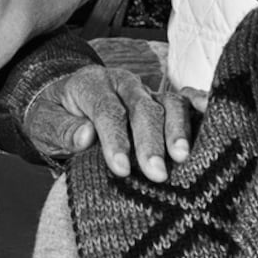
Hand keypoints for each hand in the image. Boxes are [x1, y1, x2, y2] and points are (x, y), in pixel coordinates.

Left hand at [28, 63, 198, 180]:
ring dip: (179, 131)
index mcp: (91, 84)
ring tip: (183, 158)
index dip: (116, 139)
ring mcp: (149, 91)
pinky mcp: (165, 102)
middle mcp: (124, 83)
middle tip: (156, 174)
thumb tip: (85, 136)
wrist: (67, 103)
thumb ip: (61, 129)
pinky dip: (203, 108)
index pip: (107, 110)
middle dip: (151, 141)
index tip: (121, 169)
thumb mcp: (43, 123)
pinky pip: (187, 101)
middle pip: (143, 108)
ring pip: (170, 103)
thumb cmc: (56, 118)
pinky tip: (214, 121)